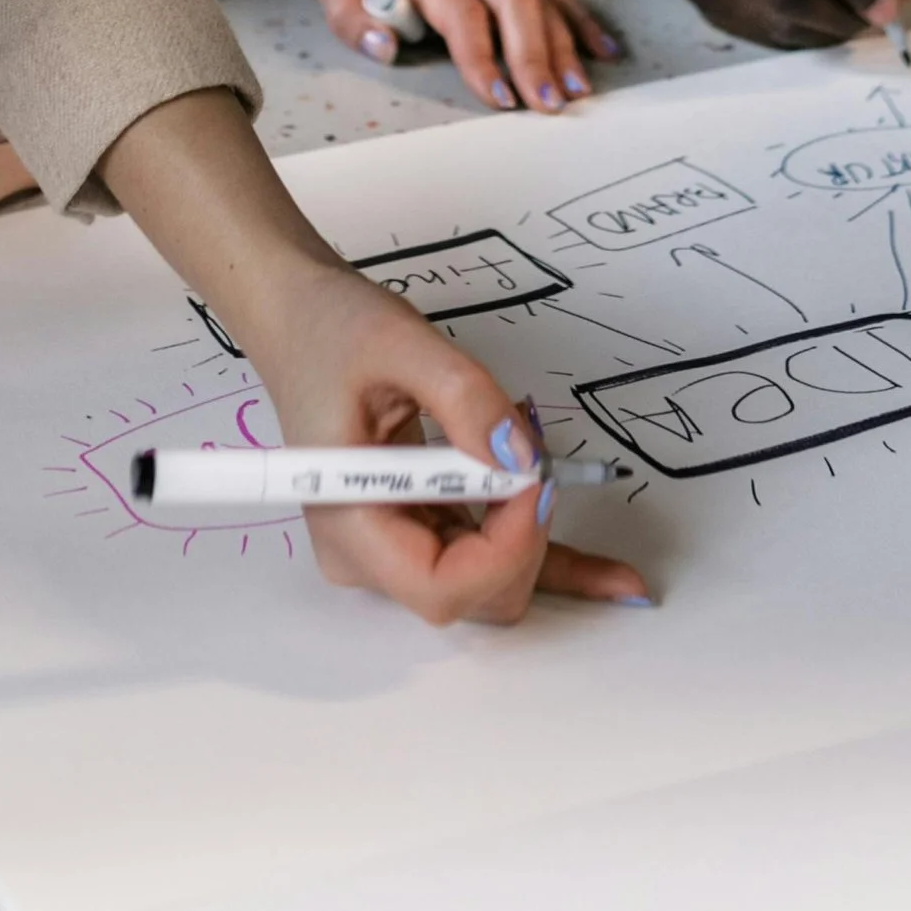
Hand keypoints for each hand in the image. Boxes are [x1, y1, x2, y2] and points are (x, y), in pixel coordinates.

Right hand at [238, 252, 651, 622]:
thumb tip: (522, 457)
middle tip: (542, 456)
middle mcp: (365, 553)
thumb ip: (465, 398)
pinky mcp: (418, 528)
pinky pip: (488, 557)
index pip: (441, 586)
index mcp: (347, 520)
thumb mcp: (400, 343)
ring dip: (538, 535)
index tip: (536, 478)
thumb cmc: (332, 329)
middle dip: (528, 536)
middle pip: (475, 592)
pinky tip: (611, 577)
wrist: (299, 319)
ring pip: (492, 580)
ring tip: (551, 462)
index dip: (506, 547)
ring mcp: (392, 546)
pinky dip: (544, 556)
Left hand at [319, 0, 620, 112]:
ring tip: (577, 90)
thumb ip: (351, 18)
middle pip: (514, 3)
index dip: (483, 56)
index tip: (499, 98)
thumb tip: (385, 50)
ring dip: (564, 45)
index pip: (462, 11)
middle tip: (550, 104)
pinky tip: (602, 50)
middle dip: (535, 56)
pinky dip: (581, 18)